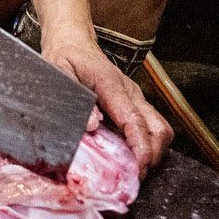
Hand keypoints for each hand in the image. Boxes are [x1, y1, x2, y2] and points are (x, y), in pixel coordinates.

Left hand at [41, 27, 171, 173]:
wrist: (74, 42)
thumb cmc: (65, 57)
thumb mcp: (59, 73)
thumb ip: (73, 97)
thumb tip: (92, 125)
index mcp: (112, 86)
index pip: (134, 121)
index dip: (140, 147)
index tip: (139, 168)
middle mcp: (130, 92)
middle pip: (157, 127)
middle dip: (152, 155)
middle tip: (135, 175)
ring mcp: (135, 97)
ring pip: (159, 127)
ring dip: (153, 150)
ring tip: (135, 168)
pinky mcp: (134, 102)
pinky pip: (151, 125)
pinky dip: (148, 143)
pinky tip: (132, 154)